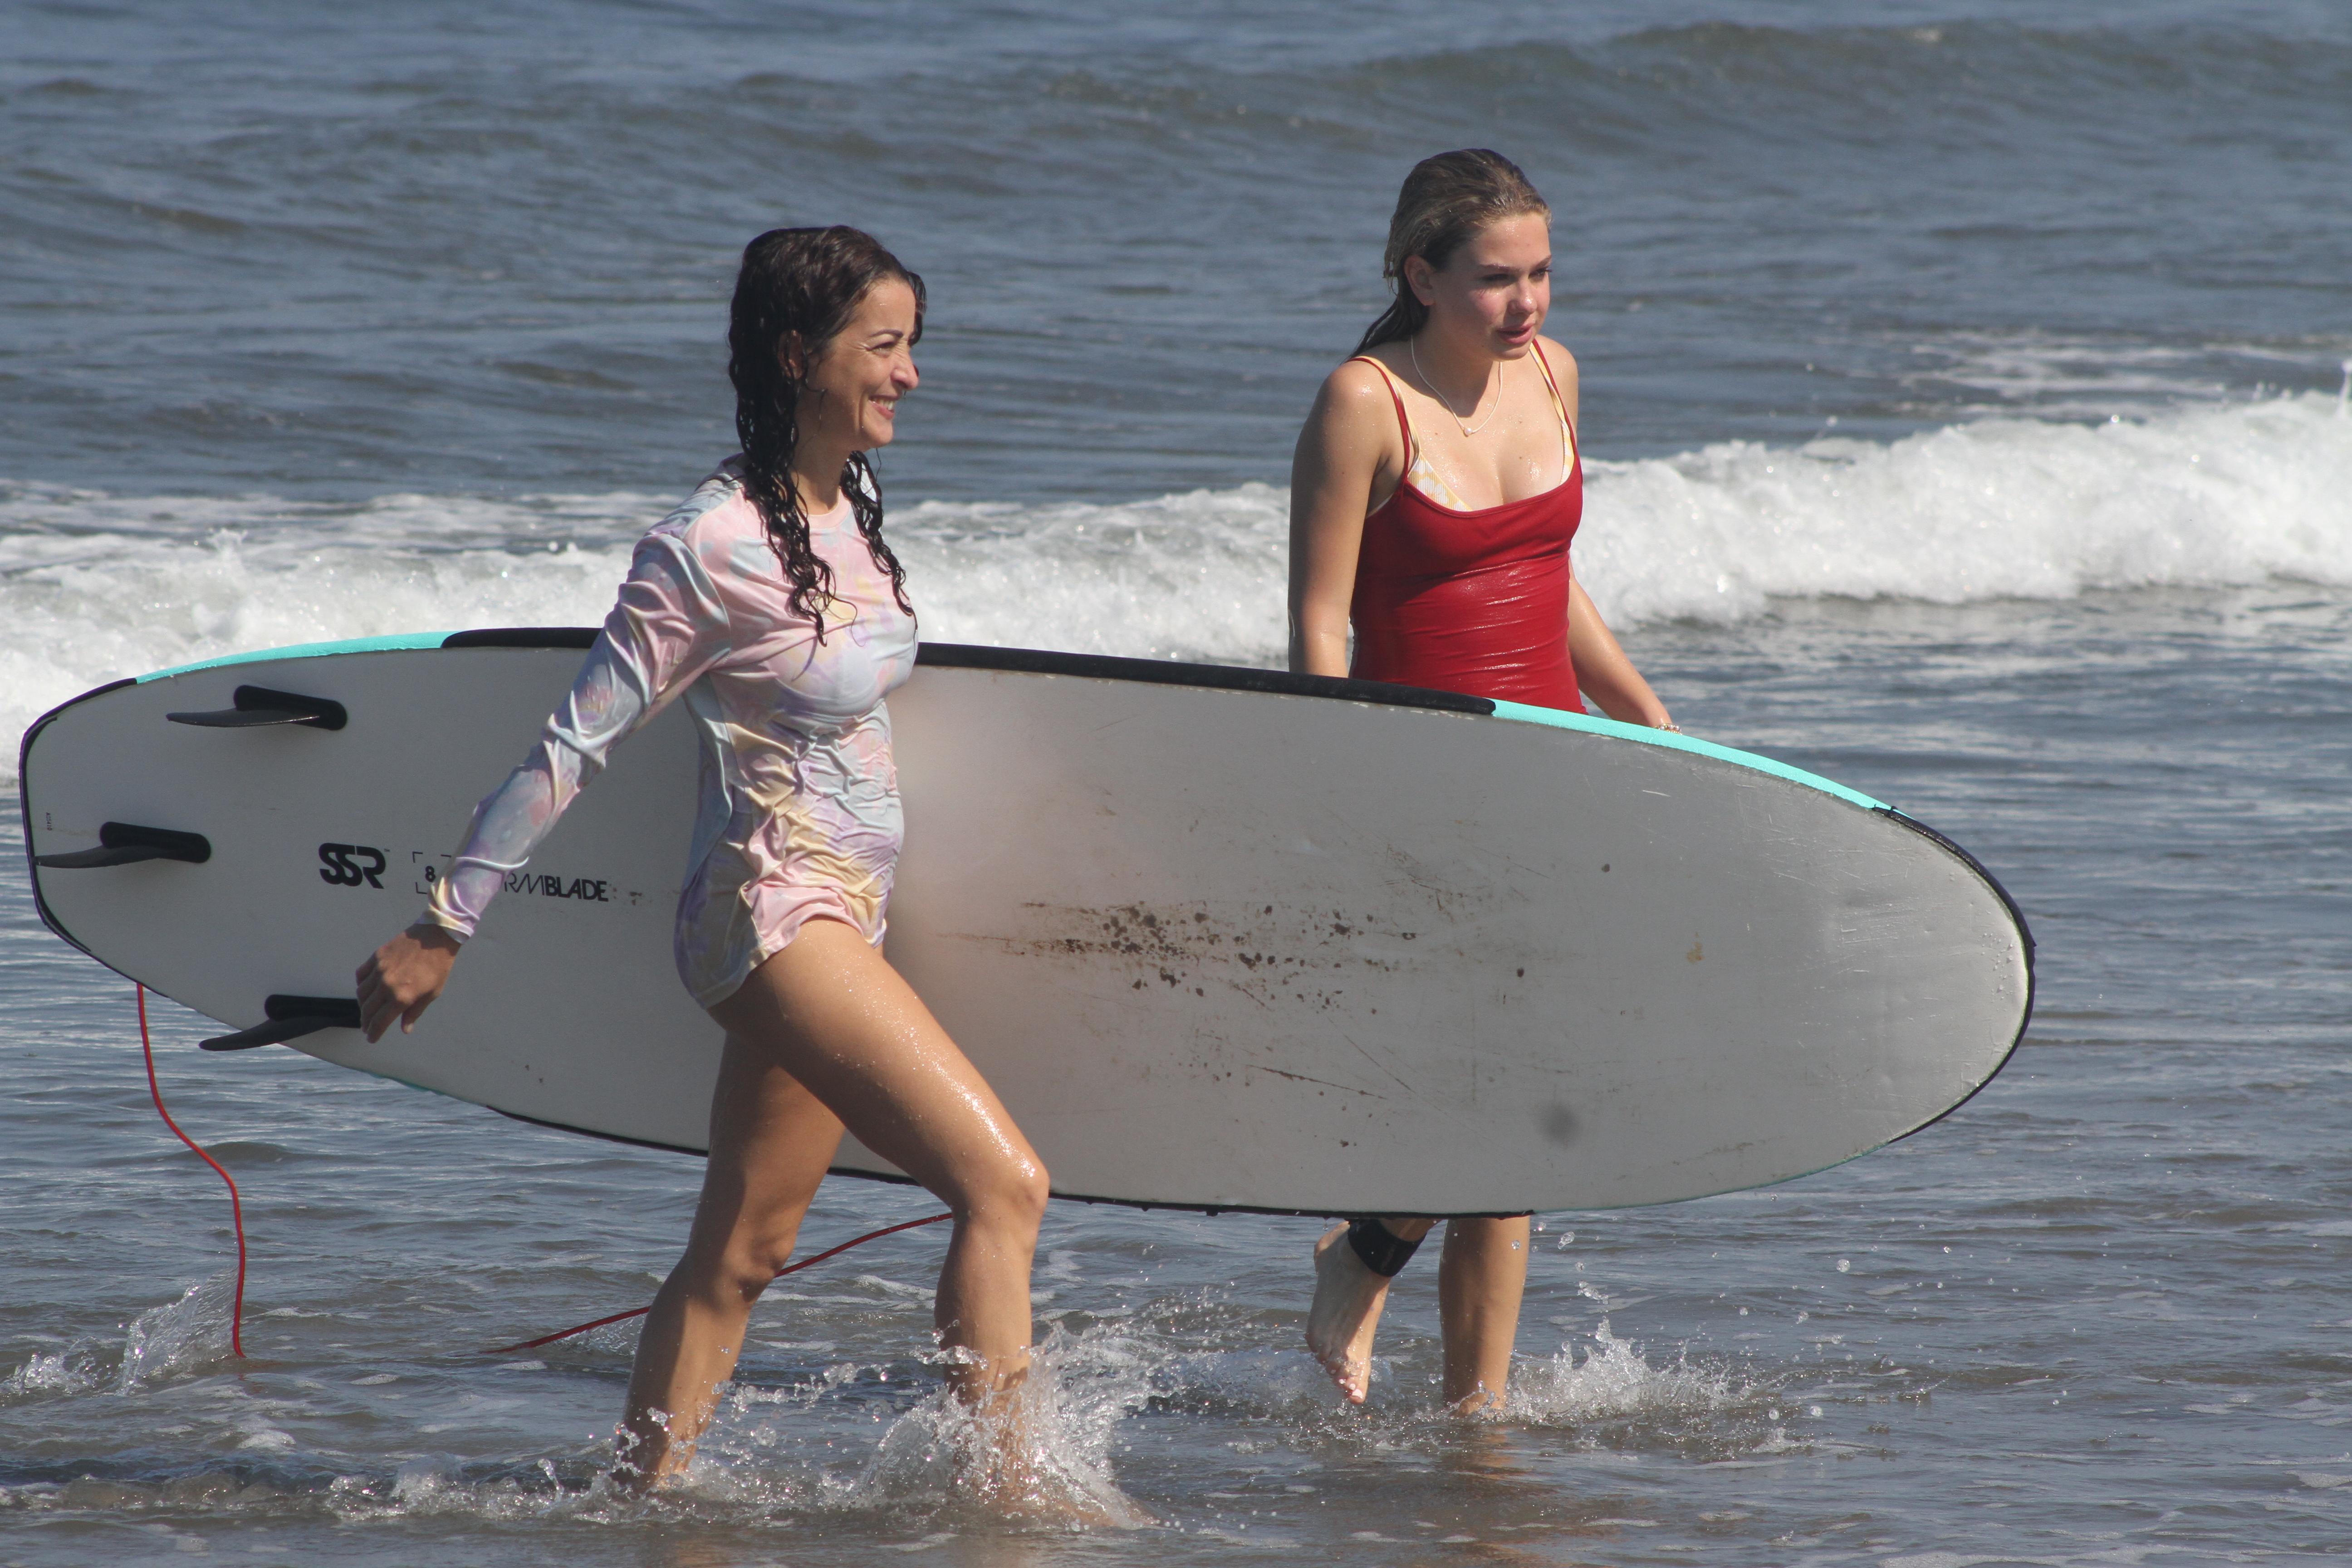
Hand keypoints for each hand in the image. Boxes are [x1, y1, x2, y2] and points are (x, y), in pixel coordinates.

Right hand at [357, 924, 461, 1041]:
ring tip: (367, 1010)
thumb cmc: (438, 967)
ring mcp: (379, 970)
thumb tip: (404, 1029)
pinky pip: (361, 975)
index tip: (371, 1039)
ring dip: (362, 1005)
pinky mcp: (376, 957)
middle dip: (366, 1022)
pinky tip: (366, 989)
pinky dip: (361, 984)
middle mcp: (387, 985)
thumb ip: (414, 1012)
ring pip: (361, 994)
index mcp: (402, 997)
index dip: (374, 1033)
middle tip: (367, 1027)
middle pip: (368, 1010)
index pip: (380, 1021)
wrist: (436, 937)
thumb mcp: (432, 993)